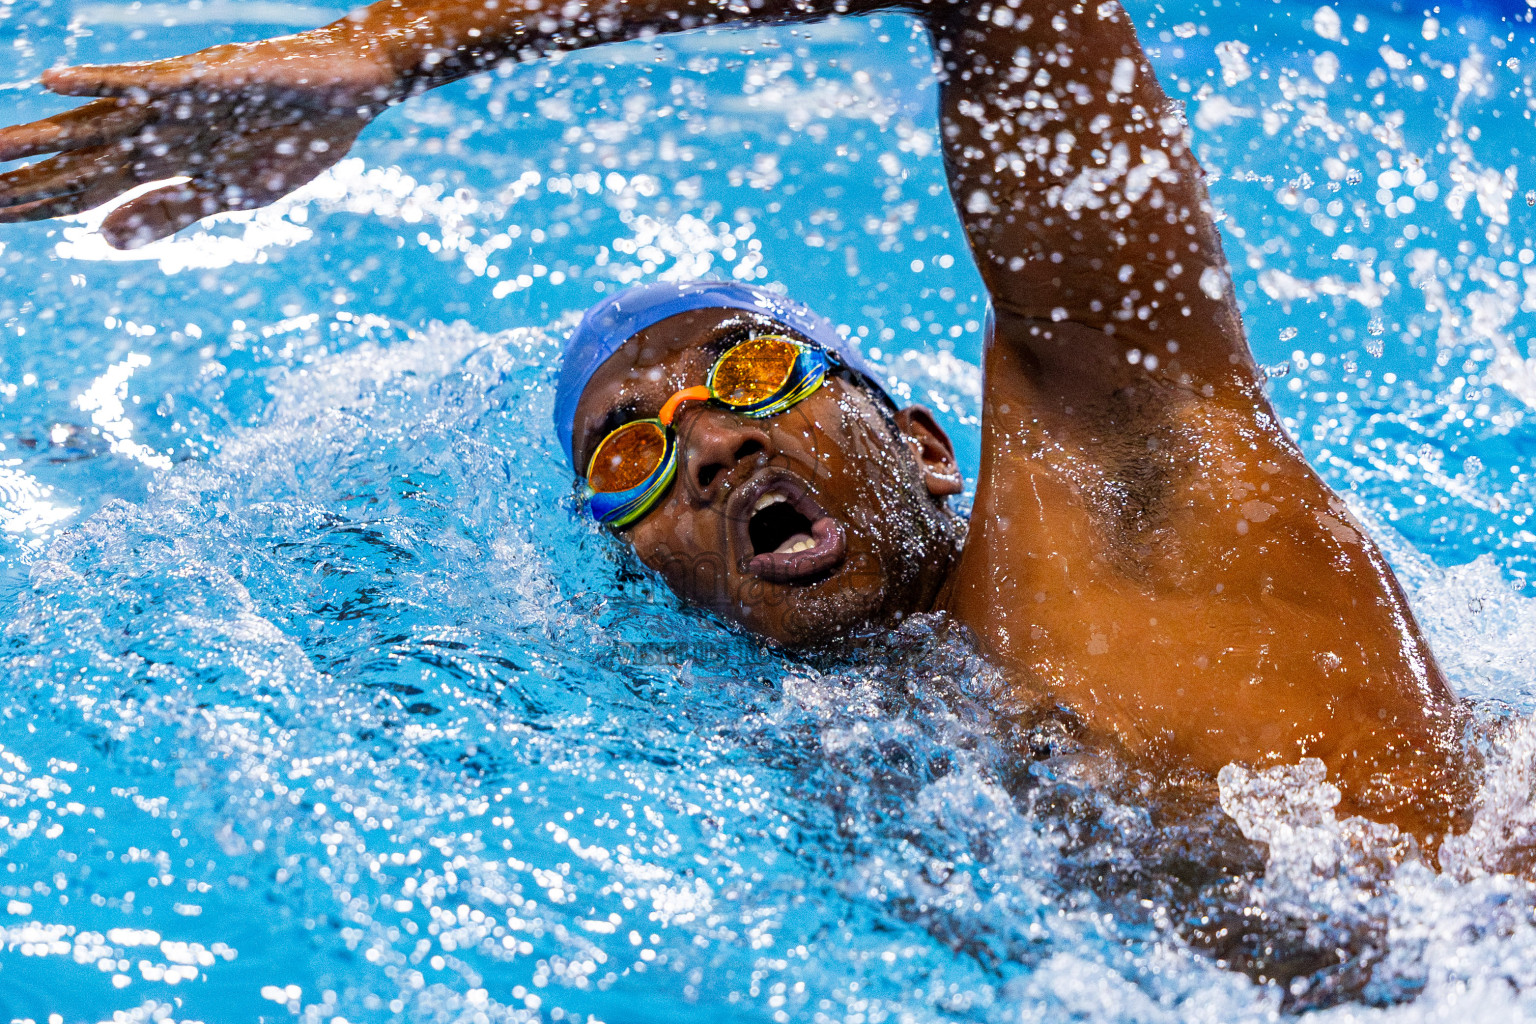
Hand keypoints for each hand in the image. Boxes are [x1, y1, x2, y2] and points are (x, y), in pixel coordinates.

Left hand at [0, 31, 399, 248]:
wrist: (351, 89)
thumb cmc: (296, 135)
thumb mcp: (231, 192)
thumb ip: (169, 210)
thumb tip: (101, 242)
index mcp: (162, 160)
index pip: (83, 188)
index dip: (35, 206)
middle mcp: (154, 129)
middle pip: (72, 159)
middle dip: (19, 181)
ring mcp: (174, 103)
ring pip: (92, 124)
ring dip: (36, 137)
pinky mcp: (203, 79)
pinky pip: (145, 81)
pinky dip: (100, 82)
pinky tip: (52, 81)